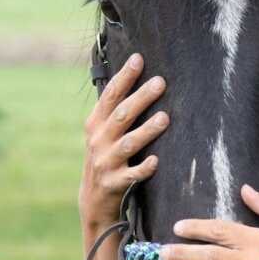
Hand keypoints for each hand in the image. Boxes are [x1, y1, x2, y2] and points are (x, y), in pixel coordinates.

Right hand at [80, 52, 168, 228]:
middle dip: (140, 98)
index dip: (123, 77)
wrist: (94, 200)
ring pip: (128, 143)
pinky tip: (156, 161)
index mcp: (95, 124)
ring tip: (165, 118)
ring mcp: (105, 162)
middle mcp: (98, 141)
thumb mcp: (103, 132)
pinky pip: (132, 175)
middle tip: (160, 82)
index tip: (138, 59)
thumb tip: (137, 75)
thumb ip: (116, 109)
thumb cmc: (106, 156)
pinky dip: (144, 168)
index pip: (109, 96)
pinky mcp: (115, 183)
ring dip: (146, 130)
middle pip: (121, 115)